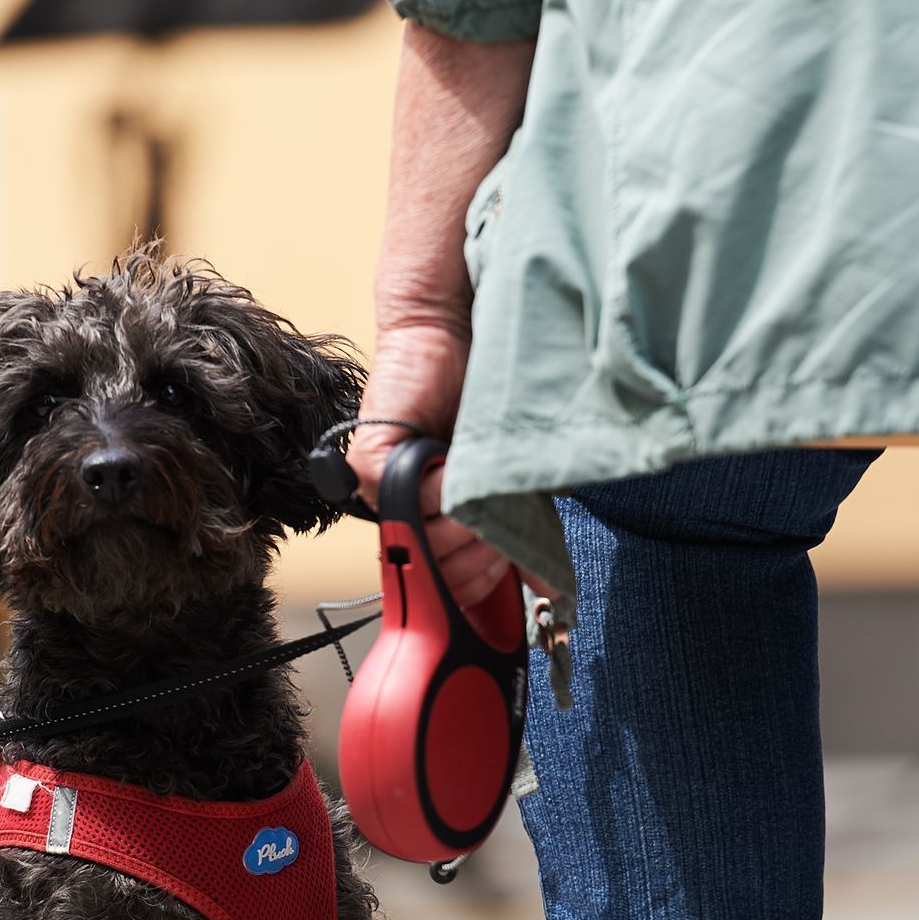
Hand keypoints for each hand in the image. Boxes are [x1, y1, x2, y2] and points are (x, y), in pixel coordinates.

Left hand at [349, 317, 517, 614]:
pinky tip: (448, 456)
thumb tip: (549, 587)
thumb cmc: (484, 394)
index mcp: (436, 518)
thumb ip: (519, 529)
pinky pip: (411, 502)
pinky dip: (439, 485)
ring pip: (428, 542)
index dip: (480, 585)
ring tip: (473, 477)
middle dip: (481, 552)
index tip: (507, 567)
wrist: (455, 331)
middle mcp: (407, 511)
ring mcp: (384, 491)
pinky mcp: (369, 463)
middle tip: (495, 515)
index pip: (452, 583)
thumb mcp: (509, 474)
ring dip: (463, 518)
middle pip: (443, 571)